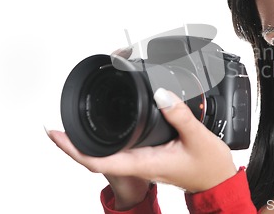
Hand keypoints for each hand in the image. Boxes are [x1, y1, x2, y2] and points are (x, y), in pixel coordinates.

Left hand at [47, 89, 236, 199]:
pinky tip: (107, 125)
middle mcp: (139, 163)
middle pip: (95, 157)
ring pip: (107, 152)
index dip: (73, 148)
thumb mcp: (197, 137)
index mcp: (145, 162)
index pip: (99, 160)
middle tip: (57, 124)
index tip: (56, 134)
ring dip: (87, 140)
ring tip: (74, 123)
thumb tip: (161, 93)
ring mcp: (143, 161)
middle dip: (73, 142)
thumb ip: (179, 114)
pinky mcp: (149, 156)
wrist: (217, 180)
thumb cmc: (209, 167)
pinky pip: (119, 148)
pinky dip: (107, 137)